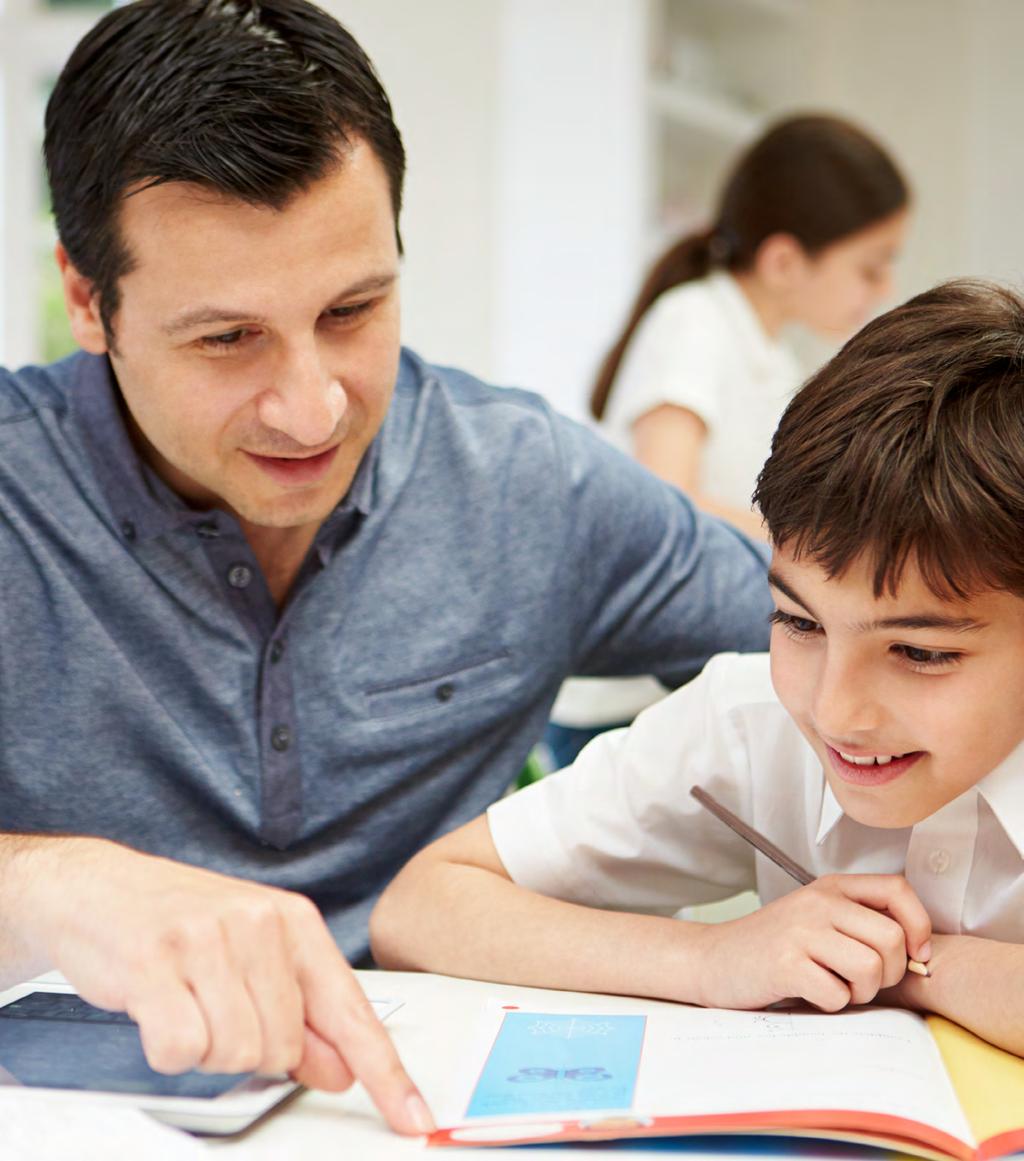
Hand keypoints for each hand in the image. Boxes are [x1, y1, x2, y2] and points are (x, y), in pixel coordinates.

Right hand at [10, 837, 433, 1134]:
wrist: (99, 887)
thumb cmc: (180, 922)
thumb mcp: (254, 954)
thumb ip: (302, 1012)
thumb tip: (341, 1069)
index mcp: (294, 922)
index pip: (351, 1011)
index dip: (384, 1073)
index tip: (413, 1116)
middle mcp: (260, 924)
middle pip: (284, 1047)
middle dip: (248, 1048)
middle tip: (214, 1007)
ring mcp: (208, 940)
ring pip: (236, 1053)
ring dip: (207, 1048)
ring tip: (186, 1001)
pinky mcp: (156, 962)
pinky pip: (183, 1050)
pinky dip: (168, 1047)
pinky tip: (159, 1008)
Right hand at [691, 874, 931, 1011]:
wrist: (713, 959)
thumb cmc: (771, 945)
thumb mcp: (815, 918)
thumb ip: (859, 922)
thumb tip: (919, 955)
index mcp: (829, 887)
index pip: (897, 889)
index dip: (919, 925)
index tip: (915, 953)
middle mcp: (817, 902)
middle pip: (891, 940)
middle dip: (887, 974)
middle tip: (860, 981)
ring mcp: (800, 931)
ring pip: (870, 968)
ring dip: (860, 992)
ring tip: (834, 987)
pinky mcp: (786, 964)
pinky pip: (838, 995)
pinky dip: (830, 1005)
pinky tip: (808, 993)